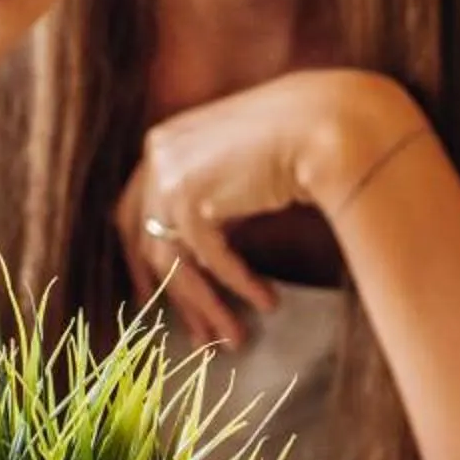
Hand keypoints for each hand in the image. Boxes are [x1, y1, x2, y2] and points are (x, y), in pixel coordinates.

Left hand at [117, 71, 427, 346]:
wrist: (327, 121)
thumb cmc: (298, 137)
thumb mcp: (241, 163)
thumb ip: (213, 193)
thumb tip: (203, 250)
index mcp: (166, 143)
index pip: (132, 212)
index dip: (140, 261)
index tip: (152, 297)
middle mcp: (159, 156)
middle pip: (147, 242)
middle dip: (173, 295)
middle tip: (196, 335)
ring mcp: (170, 175)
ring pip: (174, 261)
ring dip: (208, 305)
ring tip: (235, 338)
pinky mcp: (193, 198)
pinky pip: (211, 259)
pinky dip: (238, 284)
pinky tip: (267, 302)